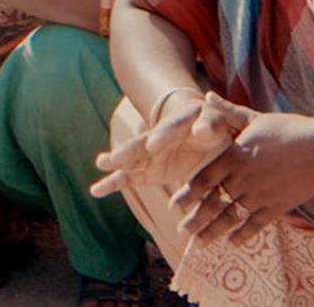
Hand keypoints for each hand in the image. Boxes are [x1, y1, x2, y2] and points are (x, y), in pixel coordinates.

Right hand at [91, 91, 229, 197]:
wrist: (200, 131)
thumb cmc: (211, 126)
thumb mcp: (217, 123)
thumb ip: (211, 125)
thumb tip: (201, 129)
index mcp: (178, 123)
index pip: (169, 129)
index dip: (160, 136)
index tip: (152, 145)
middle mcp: (159, 136)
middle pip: (142, 143)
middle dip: (130, 150)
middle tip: (116, 158)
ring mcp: (150, 154)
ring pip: (130, 157)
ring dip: (116, 160)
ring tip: (100, 163)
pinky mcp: (147, 170)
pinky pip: (128, 177)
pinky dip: (112, 183)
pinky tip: (96, 190)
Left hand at [172, 94, 313, 245]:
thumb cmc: (287, 129)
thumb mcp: (254, 118)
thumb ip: (228, 112)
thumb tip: (207, 97)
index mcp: (235, 156)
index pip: (204, 179)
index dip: (188, 194)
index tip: (174, 205)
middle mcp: (243, 178)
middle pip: (213, 202)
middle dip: (195, 218)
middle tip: (181, 230)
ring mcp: (260, 195)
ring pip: (230, 217)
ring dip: (212, 231)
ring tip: (198, 243)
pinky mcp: (277, 207)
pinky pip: (254, 225)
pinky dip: (241, 235)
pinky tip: (231, 242)